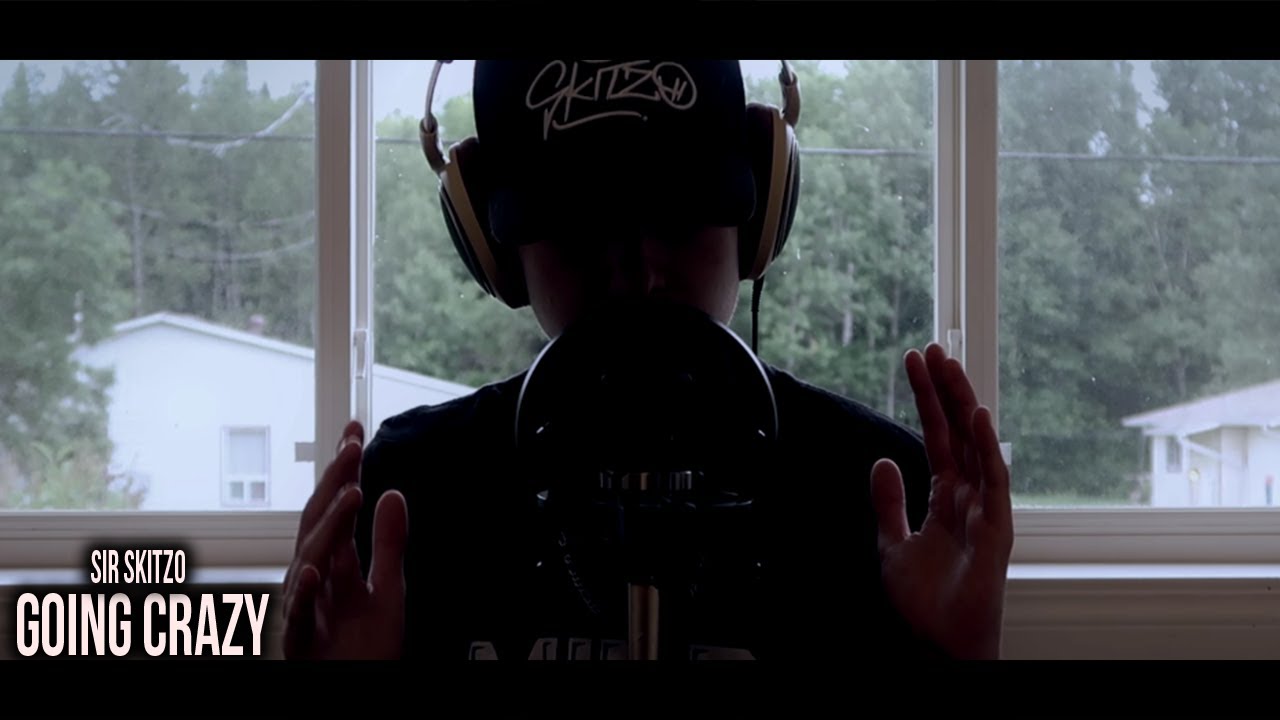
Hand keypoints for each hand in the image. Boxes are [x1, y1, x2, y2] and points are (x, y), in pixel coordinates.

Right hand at [282, 420, 408, 659]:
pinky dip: (306, 592)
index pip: (335, 507)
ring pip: (309, 560)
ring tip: (351, 496)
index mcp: (333, 564)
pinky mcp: (301, 643)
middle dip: (334, 484)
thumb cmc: (364, 649)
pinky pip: (299, 616)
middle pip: (317, 522)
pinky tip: (317, 569)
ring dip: (329, 527)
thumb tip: (391, 493)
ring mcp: (304, 608)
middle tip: (353, 449)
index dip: (344, 471)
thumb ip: (388, 544)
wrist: (354, 692)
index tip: (355, 431)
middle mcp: (312, 578)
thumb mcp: (388, 590)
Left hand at [871, 343, 1013, 659]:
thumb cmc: (926, 601)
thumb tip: (883, 460)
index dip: (926, 400)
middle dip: (944, 390)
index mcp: (947, 496)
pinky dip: (987, 448)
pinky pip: (994, 482)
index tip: (914, 364)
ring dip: (963, 405)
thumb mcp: (892, 544)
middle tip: (930, 350)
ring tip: (948, 366)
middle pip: (958, 431)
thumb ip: (889, 503)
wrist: (941, 642)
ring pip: (977, 445)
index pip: (937, 436)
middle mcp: (969, 496)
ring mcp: (985, 509)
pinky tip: (977, 418)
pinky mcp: (996, 529)